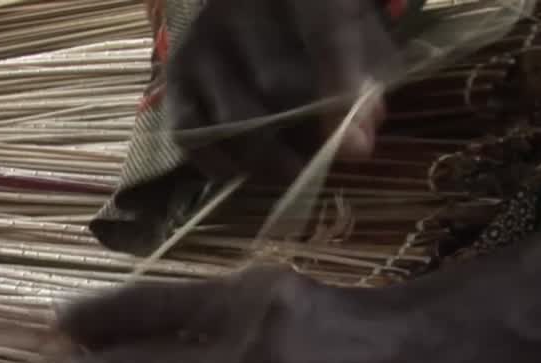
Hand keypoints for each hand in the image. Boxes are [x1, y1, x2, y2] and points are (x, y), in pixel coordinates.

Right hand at [167, 0, 398, 178]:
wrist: (251, 4)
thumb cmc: (312, 18)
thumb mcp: (352, 24)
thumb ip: (367, 70)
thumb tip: (360, 132)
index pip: (323, 32)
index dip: (341, 89)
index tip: (355, 145)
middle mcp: (234, 8)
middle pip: (275, 85)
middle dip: (308, 134)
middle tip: (330, 157)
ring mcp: (198, 46)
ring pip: (234, 121)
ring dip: (269, 159)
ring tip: (295, 168)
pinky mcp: (173, 80)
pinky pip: (192, 136)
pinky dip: (220, 164)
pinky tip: (246, 168)